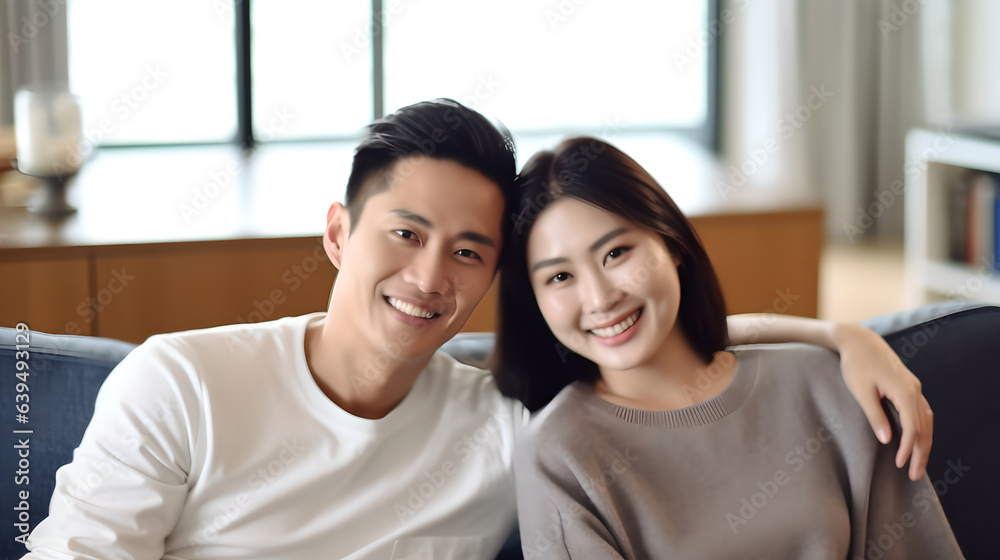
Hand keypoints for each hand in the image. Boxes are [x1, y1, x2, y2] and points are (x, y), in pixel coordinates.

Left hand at [834, 323, 932, 480]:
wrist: (859, 341)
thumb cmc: (855, 365)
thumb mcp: (861, 391)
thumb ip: (874, 415)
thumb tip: (887, 440)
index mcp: (904, 391)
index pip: (912, 426)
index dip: (907, 448)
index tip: (898, 465)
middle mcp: (914, 390)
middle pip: (925, 427)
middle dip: (921, 453)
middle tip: (914, 476)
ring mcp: (914, 388)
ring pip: (927, 421)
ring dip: (924, 444)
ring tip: (917, 465)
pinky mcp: (909, 387)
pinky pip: (922, 413)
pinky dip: (922, 430)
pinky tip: (917, 442)